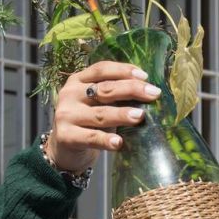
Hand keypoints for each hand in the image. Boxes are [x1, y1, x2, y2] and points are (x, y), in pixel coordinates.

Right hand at [46, 60, 162, 171]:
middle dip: (131, 90)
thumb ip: (114, 96)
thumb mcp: (98, 104)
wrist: (65, 148)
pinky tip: (119, 142)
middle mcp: (70, 94)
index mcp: (78, 80)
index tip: (145, 76)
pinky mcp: (66, 136)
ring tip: (140, 116)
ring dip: (121, 114)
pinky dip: (106, 140)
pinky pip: (91, 137)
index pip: (101, 69)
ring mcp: (66, 115)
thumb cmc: (88, 123)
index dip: (123, 70)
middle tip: (153, 94)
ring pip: (99, 114)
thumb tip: (148, 92)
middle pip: (104, 89)